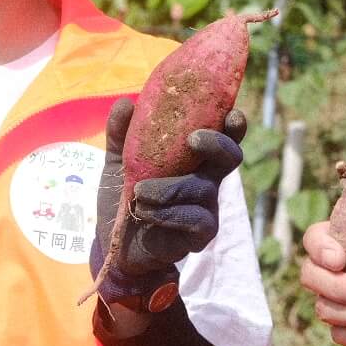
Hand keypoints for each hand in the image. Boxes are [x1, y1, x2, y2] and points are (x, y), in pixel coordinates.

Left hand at [89, 98, 246, 303]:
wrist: (113, 242)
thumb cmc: (123, 197)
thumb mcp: (117, 162)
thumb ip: (121, 134)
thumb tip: (126, 103)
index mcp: (194, 157)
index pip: (223, 136)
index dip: (232, 124)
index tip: (230, 112)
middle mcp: (207, 179)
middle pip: (230, 157)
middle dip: (217, 144)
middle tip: (192, 140)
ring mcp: (207, 207)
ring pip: (202, 189)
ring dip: (168, 187)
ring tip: (138, 192)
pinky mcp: (201, 233)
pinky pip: (195, 218)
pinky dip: (167, 213)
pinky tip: (145, 213)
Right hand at [299, 219, 345, 345]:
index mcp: (335, 239)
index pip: (314, 238)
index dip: (321, 249)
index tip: (340, 260)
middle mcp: (324, 270)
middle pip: (313, 277)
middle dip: (343, 289)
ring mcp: (329, 301)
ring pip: (327, 309)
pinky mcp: (340, 327)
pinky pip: (341, 335)